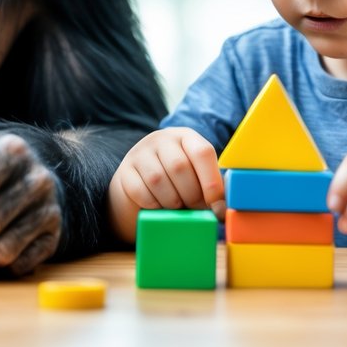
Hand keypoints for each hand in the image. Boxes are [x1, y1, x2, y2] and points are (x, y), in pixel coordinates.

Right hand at [107, 128, 223, 242]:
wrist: (142, 184)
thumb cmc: (178, 182)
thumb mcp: (197, 177)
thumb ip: (212, 189)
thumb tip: (222, 209)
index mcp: (186, 137)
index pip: (202, 152)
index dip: (211, 181)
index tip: (216, 205)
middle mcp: (161, 139)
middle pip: (179, 167)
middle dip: (191, 195)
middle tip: (193, 207)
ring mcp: (140, 152)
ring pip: (158, 180)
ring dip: (171, 201)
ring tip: (177, 206)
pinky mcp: (124, 171)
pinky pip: (140, 191)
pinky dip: (152, 204)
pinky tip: (158, 206)